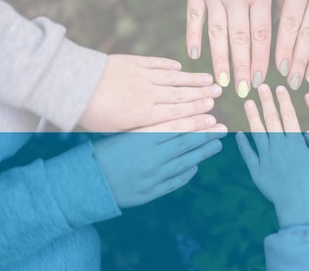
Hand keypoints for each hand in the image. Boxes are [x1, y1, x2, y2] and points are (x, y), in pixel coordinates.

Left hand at [79, 55, 221, 131]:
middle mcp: (148, 94)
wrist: (74, 85)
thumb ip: (138, 132)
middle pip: (181, 95)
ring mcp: (141, 76)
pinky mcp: (132, 62)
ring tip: (209, 79)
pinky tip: (179, 67)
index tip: (213, 112)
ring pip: (173, 78)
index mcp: (144, 114)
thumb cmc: (90, 115)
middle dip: (202, 94)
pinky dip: (169, 65)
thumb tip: (157, 137)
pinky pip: (156, 63)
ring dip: (192, 79)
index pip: (177, 113)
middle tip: (220, 93)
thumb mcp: (115, 132)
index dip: (197, 112)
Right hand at [93, 130, 226, 207]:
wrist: (84, 185)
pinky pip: (174, 182)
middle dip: (207, 135)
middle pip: (185, 143)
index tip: (212, 116)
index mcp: (141, 138)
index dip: (196, 121)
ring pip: (184, 162)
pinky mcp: (150, 193)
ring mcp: (152, 176)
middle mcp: (150, 157)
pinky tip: (195, 166)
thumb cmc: (100, 154)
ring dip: (203, 153)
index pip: (176, 126)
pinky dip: (187, 174)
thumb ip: (146, 129)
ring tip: (217, 146)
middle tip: (223, 129)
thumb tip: (172, 120)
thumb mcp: (121, 134)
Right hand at [187, 0, 273, 97]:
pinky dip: (194, 36)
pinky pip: (194, 16)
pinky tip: (195, 55)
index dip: (262, 59)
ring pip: (217, 33)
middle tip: (243, 92)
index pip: (262, 34)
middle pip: (240, 39)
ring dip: (220, 60)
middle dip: (242, 68)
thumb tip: (265, 30)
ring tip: (220, 83)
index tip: (263, 80)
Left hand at [236, 85, 308, 227]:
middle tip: (261, 86)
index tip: (279, 88)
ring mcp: (266, 158)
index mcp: (296, 143)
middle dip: (267, 102)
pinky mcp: (257, 171)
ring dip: (253, 116)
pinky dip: (243, 144)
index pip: (288, 116)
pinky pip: (248, 154)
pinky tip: (238, 133)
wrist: (300, 205)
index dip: (283, 101)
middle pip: (272, 120)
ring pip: (258, 133)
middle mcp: (280, 147)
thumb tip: (307, 129)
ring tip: (248, 102)